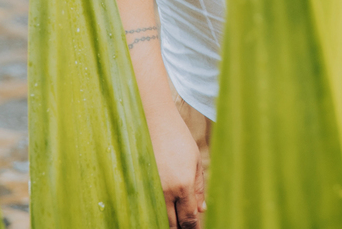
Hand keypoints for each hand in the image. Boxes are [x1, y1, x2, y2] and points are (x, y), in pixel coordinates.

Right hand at [148, 103, 205, 228]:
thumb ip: (199, 188)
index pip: (188, 219)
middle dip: (180, 228)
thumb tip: (201, 209)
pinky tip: (162, 209)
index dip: (193, 228)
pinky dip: (155, 212)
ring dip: (168, 222)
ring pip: (159, 218)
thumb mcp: (196, 161)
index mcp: (183, 186)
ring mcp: (151, 189)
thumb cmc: (179, 139)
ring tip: (176, 221)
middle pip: (172, 224)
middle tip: (186, 226)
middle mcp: (166, 191)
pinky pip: (148, 206)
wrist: (155, 122)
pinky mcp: (140, 185)